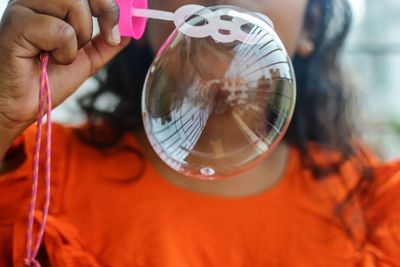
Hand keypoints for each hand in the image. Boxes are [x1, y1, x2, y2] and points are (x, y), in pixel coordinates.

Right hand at [0, 0, 129, 132]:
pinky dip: (64, 51)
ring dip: (80, 37)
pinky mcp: (16, 23)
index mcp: (51, 2)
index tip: (117, 28)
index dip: (107, 3)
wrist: (25, 104)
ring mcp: (23, 7)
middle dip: (105, 11)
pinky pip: (60, 29)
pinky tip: (46, 59)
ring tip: (61, 53)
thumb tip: (129, 30)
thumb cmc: (48, 79)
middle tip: (108, 37)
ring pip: (73, 3)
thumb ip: (105, 43)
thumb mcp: (86, 59)